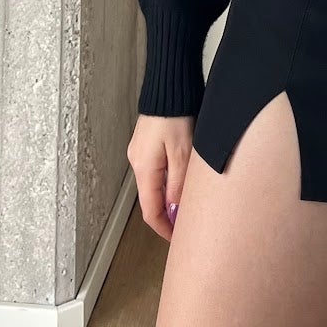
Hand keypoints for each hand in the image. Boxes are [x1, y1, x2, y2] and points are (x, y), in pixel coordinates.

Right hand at [127, 112, 193, 241]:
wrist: (169, 86)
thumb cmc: (176, 115)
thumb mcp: (183, 154)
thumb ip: (178, 185)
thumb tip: (175, 211)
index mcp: (144, 169)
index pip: (151, 211)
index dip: (164, 229)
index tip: (178, 239)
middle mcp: (138, 162)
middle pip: (151, 199)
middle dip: (168, 215)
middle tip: (187, 224)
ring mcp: (141, 152)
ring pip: (155, 184)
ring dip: (169, 197)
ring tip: (189, 203)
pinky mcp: (148, 143)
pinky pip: (157, 170)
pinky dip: (168, 181)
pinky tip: (182, 180)